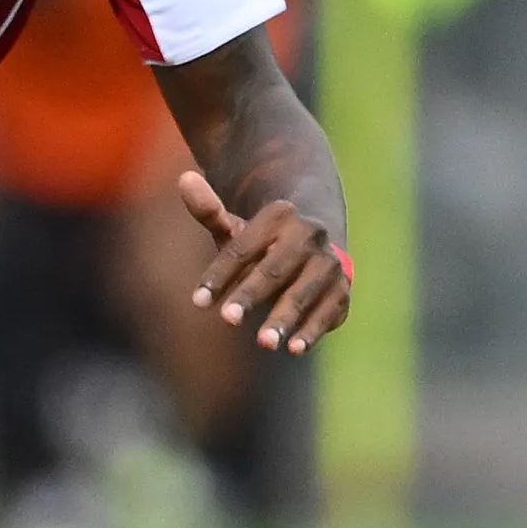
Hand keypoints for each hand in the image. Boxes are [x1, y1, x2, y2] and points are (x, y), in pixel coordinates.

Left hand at [178, 169, 347, 355]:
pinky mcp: (342, 290)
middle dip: (250, 294)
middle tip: (227, 320)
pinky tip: (295, 348)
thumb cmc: (262, 245)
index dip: (219, 275)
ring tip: (264, 342)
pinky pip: (328, 311)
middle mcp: (309, 236)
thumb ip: (210, 211)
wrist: (314, 247)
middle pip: (274, 268)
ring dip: (284, 317)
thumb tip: (184, 179)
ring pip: (304, 292)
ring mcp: (329, 263)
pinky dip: (313, 329)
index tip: (198, 302)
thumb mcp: (236, 229)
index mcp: (279, 215)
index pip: (243, 248)